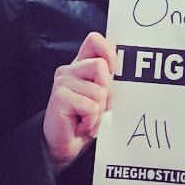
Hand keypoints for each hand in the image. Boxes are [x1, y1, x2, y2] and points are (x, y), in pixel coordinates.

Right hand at [43, 32, 115, 173]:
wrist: (64, 145)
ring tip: (89, 119)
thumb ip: (108, 80)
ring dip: (99, 112)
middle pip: (100, 65)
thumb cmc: (85, 120)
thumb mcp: (101, 97)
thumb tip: (125, 68)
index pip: (94, 40)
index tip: (114, 70)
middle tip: (98, 108)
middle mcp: (70, 70)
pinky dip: (91, 121)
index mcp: (81, 66)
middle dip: (107, 92)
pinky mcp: (60, 97)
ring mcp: (63, 82)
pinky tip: (82, 126)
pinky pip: (91, 106)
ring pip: (99, 91)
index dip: (108, 52)